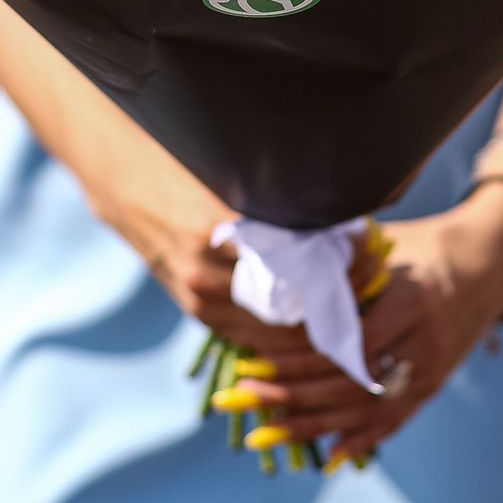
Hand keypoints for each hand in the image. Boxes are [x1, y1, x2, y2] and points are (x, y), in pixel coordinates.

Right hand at [92, 158, 381, 354]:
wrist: (128, 186)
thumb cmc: (183, 168)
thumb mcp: (231, 174)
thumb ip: (277, 197)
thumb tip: (337, 207)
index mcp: (219, 235)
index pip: (298, 270)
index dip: (341, 268)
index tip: (374, 252)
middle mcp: (208, 275)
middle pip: (289, 311)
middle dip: (335, 300)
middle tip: (373, 281)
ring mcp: (199, 299)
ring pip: (271, 333)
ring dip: (312, 322)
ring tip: (351, 300)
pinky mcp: (195, 310)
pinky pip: (248, 335)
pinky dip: (280, 333)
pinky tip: (311, 317)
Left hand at [229, 184, 502, 458]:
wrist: (487, 262)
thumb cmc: (424, 244)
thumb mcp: (386, 242)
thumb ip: (342, 260)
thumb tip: (280, 262)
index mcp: (410, 300)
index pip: (348, 343)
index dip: (301, 358)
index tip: (258, 361)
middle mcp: (424, 342)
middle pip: (352, 383)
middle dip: (296, 394)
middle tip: (247, 396)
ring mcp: (432, 369)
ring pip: (368, 410)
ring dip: (317, 423)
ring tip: (269, 427)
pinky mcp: (434, 384)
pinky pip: (394, 420)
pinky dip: (359, 438)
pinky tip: (327, 453)